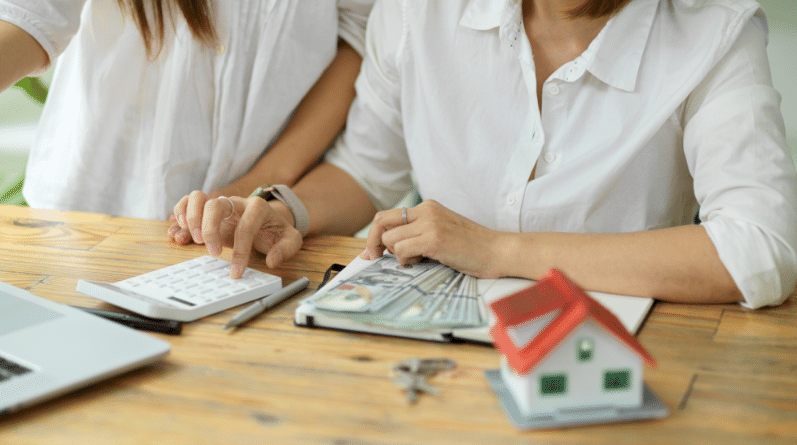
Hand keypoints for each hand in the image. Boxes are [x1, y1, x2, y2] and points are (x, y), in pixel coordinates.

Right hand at [169, 191, 302, 276]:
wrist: (268, 221)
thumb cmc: (276, 231)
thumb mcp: (291, 240)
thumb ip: (286, 249)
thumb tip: (272, 261)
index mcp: (258, 207)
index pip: (246, 226)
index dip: (240, 251)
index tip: (236, 272)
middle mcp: (236, 201)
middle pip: (216, 205)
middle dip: (210, 229)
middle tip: (212, 252)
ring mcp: (220, 203)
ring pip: (198, 198)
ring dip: (191, 217)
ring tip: (194, 238)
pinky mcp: (208, 209)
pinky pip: (189, 201)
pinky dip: (181, 212)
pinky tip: (182, 229)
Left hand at [361, 200, 504, 277]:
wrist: (497, 251)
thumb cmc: (471, 248)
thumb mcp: (441, 232)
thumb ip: (417, 234)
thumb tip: (386, 247)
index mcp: (427, 207)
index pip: (387, 215)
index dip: (374, 234)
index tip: (371, 252)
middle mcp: (426, 210)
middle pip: (381, 222)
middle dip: (374, 243)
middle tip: (377, 258)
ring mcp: (430, 223)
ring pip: (390, 238)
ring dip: (398, 254)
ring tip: (418, 259)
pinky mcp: (434, 239)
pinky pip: (402, 249)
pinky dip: (406, 260)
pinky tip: (423, 261)